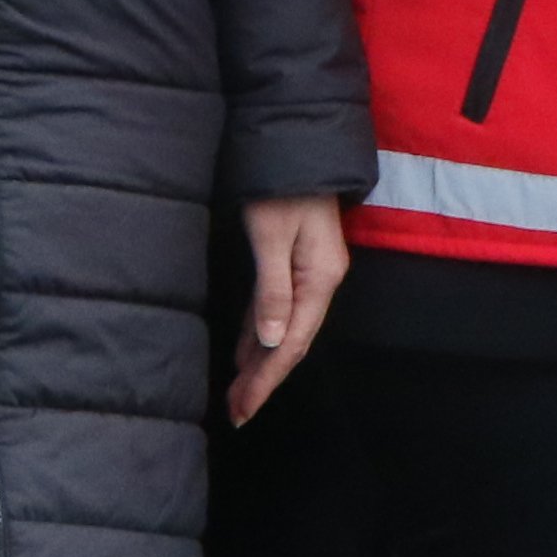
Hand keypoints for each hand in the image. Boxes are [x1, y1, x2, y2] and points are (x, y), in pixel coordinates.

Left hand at [230, 194, 347, 426]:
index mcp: (320, 279)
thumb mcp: (271, 235)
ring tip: (237, 394)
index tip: (243, 408)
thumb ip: (272, 290)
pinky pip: (276, 308)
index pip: (291, 343)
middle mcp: (320, 281)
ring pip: (282, 328)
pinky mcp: (294, 262)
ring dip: (260, 361)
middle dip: (262, 379)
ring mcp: (309, 272)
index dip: (266, 379)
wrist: (296, 143)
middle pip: (289, 342)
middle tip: (236, 412)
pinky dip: (259, 332)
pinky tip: (246, 353)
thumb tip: (272, 343)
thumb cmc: (282, 185)